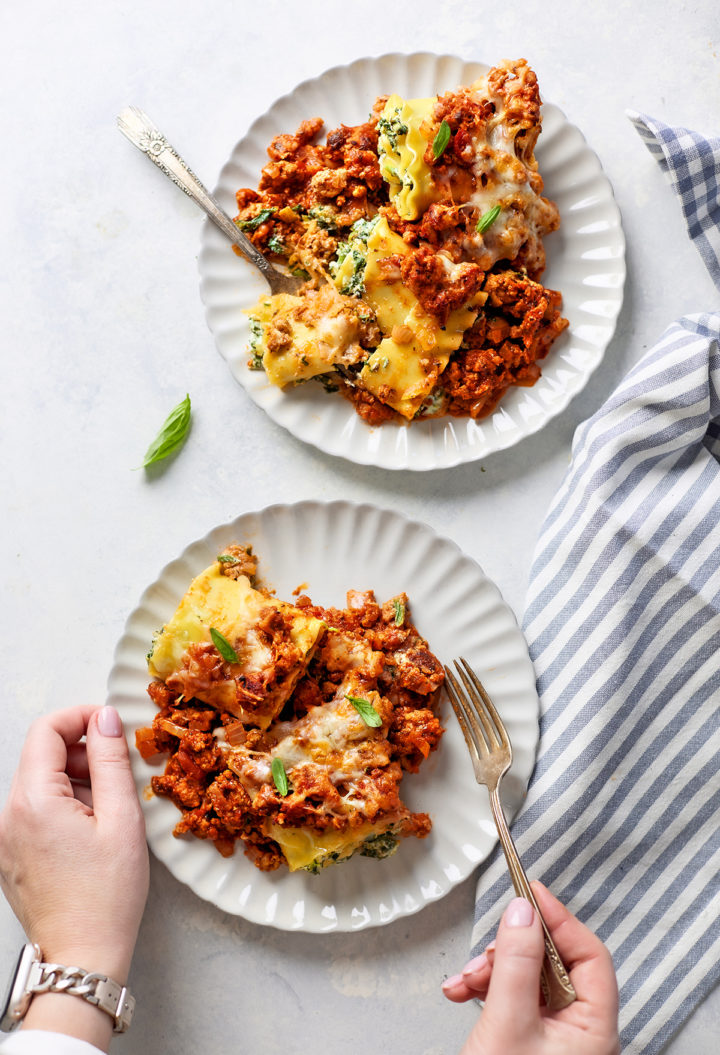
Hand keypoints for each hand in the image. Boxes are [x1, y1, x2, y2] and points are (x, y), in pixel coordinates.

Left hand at [0, 705, 148, 1047]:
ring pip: (40, 783)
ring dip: (76, 781)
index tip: (110, 725)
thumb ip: (111, 760)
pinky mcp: (10, 854)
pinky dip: (64, 806)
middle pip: (42, 755)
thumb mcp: (122, 818)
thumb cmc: (106, 895)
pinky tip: (91, 832)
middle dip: (82, 752)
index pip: (46, 729)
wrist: (82, 956)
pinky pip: (35, 810)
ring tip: (108, 812)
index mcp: (34, 801)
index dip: (80, 717)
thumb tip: (104, 718)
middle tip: (118, 775)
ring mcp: (5, 837)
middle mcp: (8, 815)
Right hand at [442, 882, 619, 1054]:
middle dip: (512, 950)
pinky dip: (486, 988)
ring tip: (464, 981)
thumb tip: (523, 911)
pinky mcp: (530, 1041)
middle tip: (488, 951)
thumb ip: (516, 963)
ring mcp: (555, 1038)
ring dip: (491, 970)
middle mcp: (581, 1032)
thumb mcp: (507, 1022)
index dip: (560, 920)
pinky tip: (462, 992)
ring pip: (528, 978)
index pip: (590, 955)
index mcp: (594, 1029)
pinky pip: (513, 997)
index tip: (530, 892)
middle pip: (554, 963)